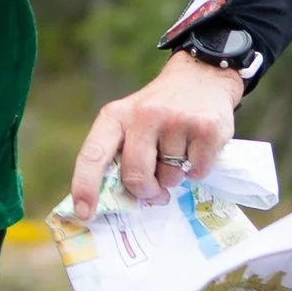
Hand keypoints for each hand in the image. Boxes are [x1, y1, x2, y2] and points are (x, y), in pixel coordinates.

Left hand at [68, 52, 241, 215]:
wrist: (201, 77)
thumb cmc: (158, 111)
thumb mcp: (129, 121)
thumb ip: (119, 155)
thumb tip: (115, 202)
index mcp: (115, 116)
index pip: (93, 155)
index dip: (85, 186)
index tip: (85, 213)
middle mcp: (144, 115)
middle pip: (136, 176)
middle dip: (146, 191)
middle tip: (154, 190)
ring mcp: (176, 120)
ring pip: (169, 178)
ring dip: (174, 176)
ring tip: (178, 152)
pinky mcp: (206, 128)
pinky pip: (197, 171)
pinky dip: (197, 169)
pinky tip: (196, 149)